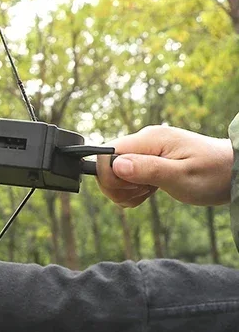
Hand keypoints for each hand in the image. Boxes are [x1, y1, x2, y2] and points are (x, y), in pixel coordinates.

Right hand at [95, 125, 233, 208]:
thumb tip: (116, 166)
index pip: (106, 154)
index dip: (109, 176)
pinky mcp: (147, 161)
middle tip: (145, 192)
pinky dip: (132, 191)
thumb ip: (148, 169)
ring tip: (150, 192)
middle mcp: (143, 141)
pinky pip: (125, 178)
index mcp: (149, 140)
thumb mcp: (182, 176)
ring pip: (114, 174)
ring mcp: (145, 151)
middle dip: (118, 187)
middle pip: (106, 165)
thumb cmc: (214, 173)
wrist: (233, 171)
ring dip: (126, 191)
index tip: (131, 188)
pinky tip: (150, 192)